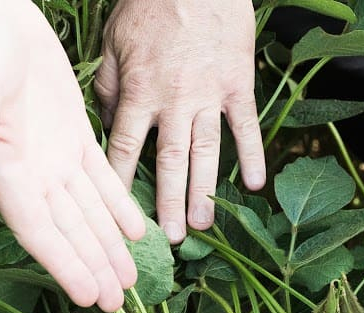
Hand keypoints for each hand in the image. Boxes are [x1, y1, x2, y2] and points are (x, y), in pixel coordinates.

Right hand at [0, 0, 145, 311]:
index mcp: (5, 170)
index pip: (39, 231)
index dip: (64, 266)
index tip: (88, 297)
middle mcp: (31, 171)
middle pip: (68, 232)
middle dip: (93, 267)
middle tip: (118, 304)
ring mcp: (53, 155)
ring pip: (88, 212)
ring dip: (108, 245)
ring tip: (130, 280)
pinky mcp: (72, 133)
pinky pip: (100, 178)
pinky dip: (118, 205)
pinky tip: (137, 230)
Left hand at [96, 0, 264, 243]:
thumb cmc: (151, 4)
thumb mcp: (114, 40)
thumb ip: (109, 84)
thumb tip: (109, 119)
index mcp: (138, 91)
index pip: (123, 147)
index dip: (121, 183)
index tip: (118, 214)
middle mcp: (173, 101)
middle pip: (168, 162)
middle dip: (168, 203)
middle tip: (172, 238)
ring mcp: (209, 96)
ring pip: (205, 154)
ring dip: (204, 192)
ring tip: (204, 225)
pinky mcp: (238, 86)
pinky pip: (246, 128)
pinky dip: (252, 156)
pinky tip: (254, 184)